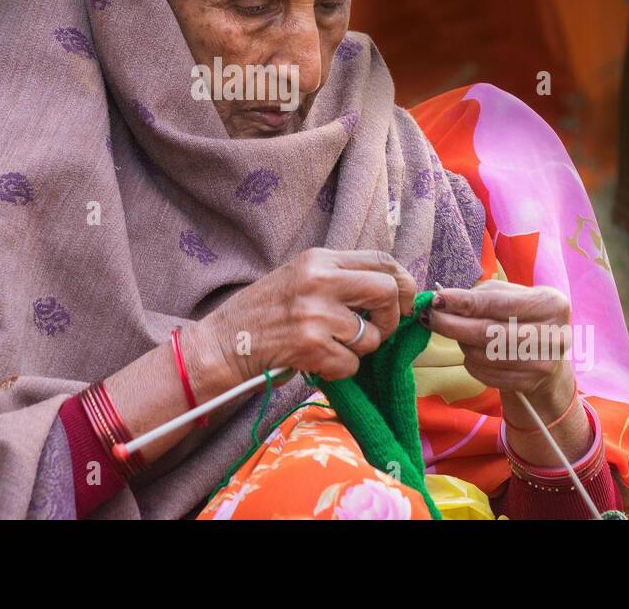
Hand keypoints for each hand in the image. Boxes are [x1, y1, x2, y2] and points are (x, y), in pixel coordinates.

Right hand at [184, 248, 417, 388]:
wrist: (222, 343)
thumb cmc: (263, 312)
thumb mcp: (299, 277)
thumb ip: (339, 278)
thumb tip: (392, 290)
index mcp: (318, 259)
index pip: (382, 260)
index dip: (404, 282)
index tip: (405, 301)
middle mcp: (319, 281)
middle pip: (387, 292)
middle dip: (392, 317)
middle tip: (377, 330)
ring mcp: (315, 314)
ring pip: (372, 336)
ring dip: (360, 350)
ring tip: (332, 346)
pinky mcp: (310, 346)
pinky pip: (351, 364)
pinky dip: (340, 370)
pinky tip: (317, 361)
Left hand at [423, 279, 573, 400]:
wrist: (548, 354)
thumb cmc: (523, 316)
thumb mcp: (512, 296)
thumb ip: (481, 295)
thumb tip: (443, 301)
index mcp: (551, 304)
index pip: (499, 304)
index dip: (465, 303)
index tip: (438, 300)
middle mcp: (553, 335)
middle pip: (489, 333)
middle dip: (452, 325)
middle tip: (430, 317)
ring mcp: (542, 363)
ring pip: (483, 355)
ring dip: (462, 343)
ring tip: (461, 333)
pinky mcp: (529, 384)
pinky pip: (484, 374)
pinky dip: (471, 362)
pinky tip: (474, 352)